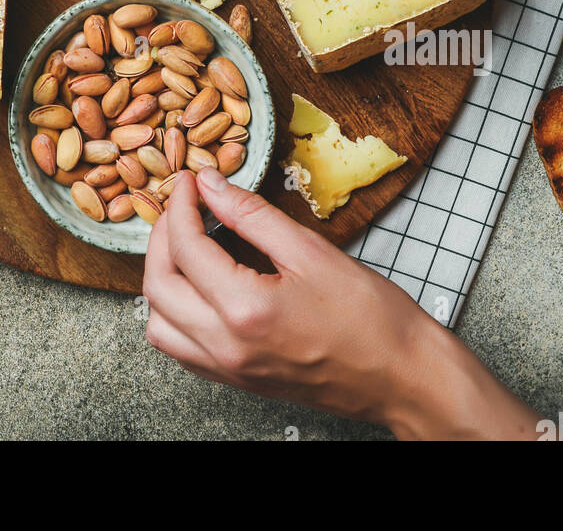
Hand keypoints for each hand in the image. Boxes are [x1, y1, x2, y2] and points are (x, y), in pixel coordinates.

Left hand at [143, 169, 539, 439]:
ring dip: (162, 278)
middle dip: (161, 236)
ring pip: (159, 325)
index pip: (185, 247)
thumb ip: (252, 214)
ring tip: (185, 243)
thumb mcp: (311, 250)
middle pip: (158, 286)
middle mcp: (226, 347)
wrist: (404, 377)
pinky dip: (174, 313)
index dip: (181, 205)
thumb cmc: (371, 317)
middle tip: (182, 205)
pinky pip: (181, 348)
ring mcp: (229, 370)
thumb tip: (211, 185)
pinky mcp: (237, 381)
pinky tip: (198, 285)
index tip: (190, 180)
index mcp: (245, 310)